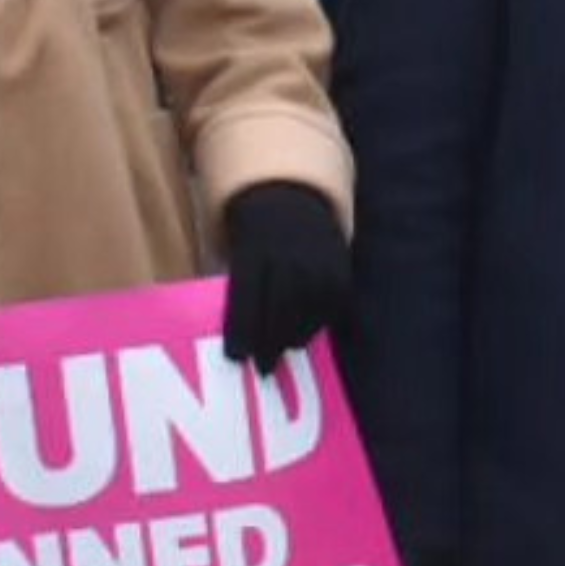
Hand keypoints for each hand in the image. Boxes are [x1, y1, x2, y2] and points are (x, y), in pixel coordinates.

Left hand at [219, 184, 349, 374]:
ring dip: (295, 335)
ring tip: (284, 351)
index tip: (236, 357)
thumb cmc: (254, 236)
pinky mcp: (339, 267)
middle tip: (262, 368)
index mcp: (255, 247)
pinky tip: (304, 334)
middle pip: (280, 306)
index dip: (242, 329)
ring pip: (308, 308)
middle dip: (270, 340)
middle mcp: (289, 253)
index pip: (248, 295)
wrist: (295, 198)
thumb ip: (236, 284)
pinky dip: (318, 323)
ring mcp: (317, 260)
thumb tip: (225, 332)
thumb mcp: (236, 248)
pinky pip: (331, 304)